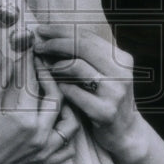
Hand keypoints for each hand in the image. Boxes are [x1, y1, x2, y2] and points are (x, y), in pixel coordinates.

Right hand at [0, 50, 78, 163]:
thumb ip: (0, 79)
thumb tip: (12, 60)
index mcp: (22, 118)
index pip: (32, 83)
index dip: (30, 64)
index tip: (30, 53)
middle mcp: (38, 134)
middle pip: (56, 98)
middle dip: (49, 77)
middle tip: (41, 68)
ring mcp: (44, 150)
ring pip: (71, 124)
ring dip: (67, 106)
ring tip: (55, 95)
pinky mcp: (43, 163)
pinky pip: (68, 149)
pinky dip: (68, 135)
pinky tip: (58, 123)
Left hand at [34, 26, 145, 162]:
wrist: (125, 132)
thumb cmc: (106, 98)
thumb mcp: (105, 73)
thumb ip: (86, 56)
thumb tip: (53, 35)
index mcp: (121, 58)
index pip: (87, 36)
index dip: (61, 30)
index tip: (42, 30)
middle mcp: (121, 72)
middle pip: (81, 46)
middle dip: (55, 43)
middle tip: (37, 45)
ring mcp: (115, 92)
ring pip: (77, 67)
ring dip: (55, 64)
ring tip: (45, 67)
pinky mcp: (105, 112)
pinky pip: (73, 92)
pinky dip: (59, 86)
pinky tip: (54, 87)